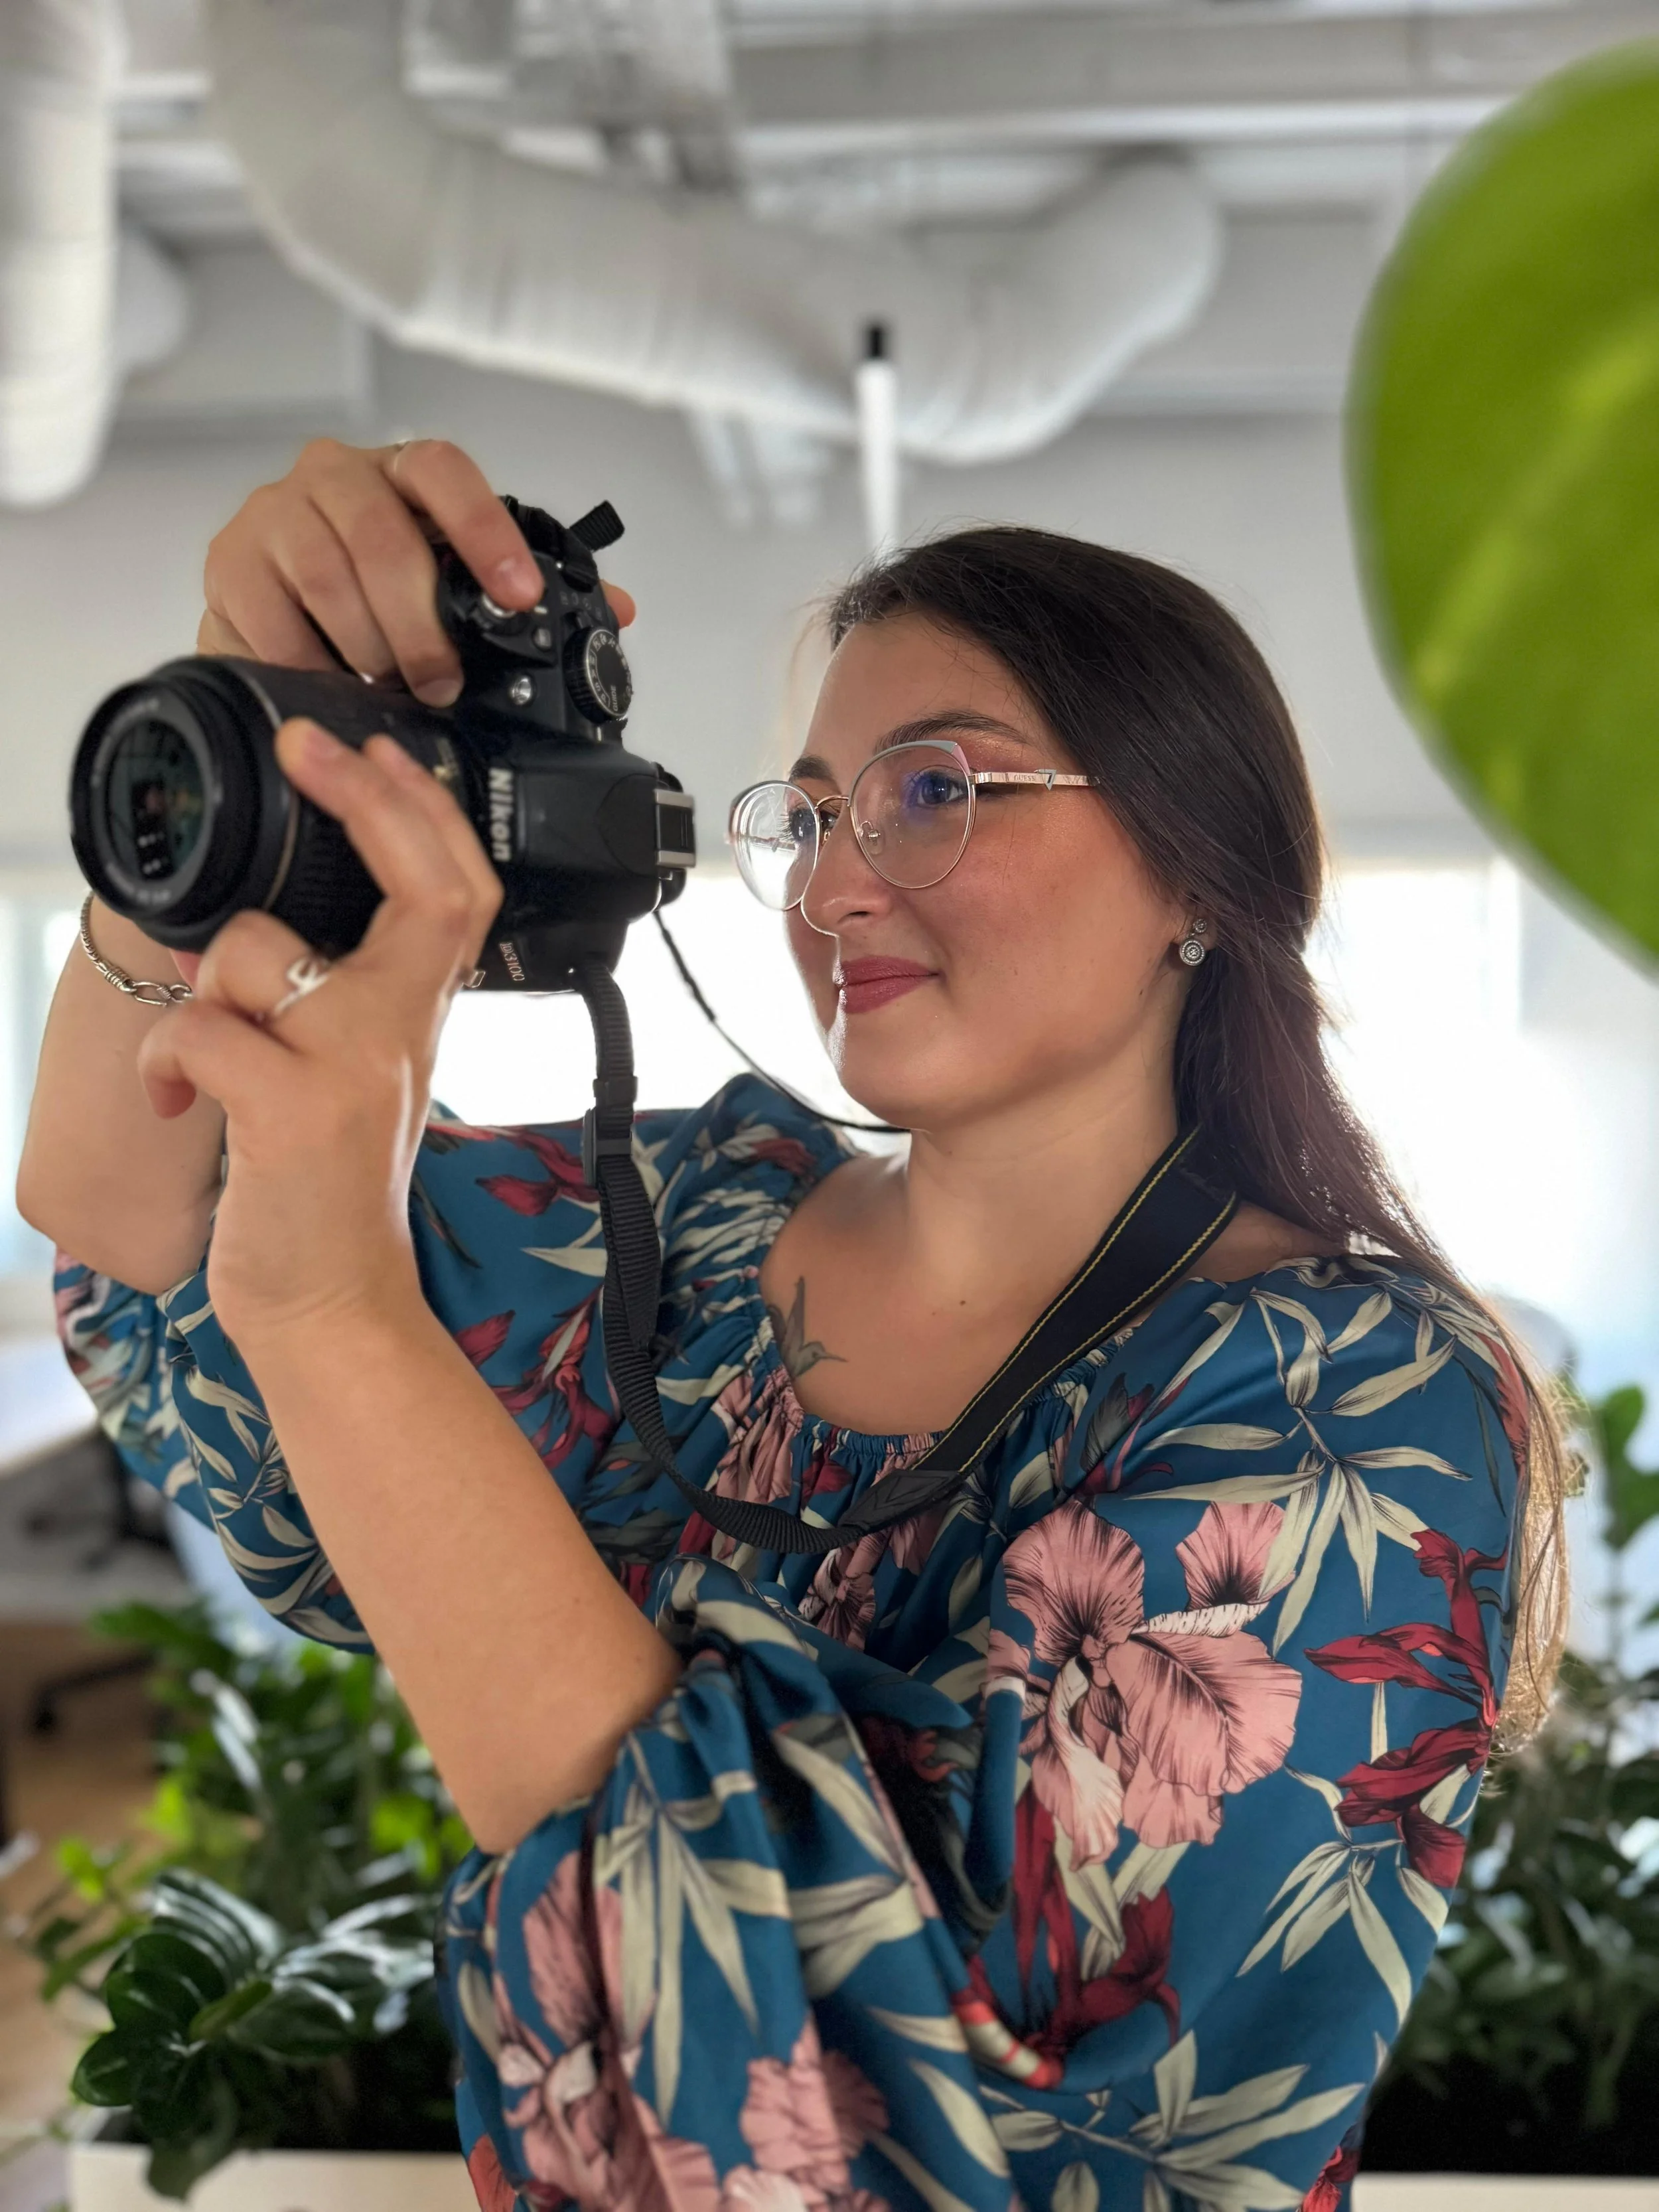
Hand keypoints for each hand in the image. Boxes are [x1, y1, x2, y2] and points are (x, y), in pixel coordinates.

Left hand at [135, 717, 503, 1348]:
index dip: (422, 809)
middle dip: (366, 798)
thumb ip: (331, 1000)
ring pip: (257, 953)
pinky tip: (180, 1101)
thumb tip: (241, 932)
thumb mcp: (351, 1078)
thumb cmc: (326, 1194)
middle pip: (419, 888)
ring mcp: (355, 1070)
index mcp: (415, 1019)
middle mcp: (401, 1034)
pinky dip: (166, 1061)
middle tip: (314, 754)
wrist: (333, 1307)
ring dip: (200, 992)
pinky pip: (203, 1029)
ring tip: (199, 1058)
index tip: (372, 748)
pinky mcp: (297, 1112)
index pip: (458, 890)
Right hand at [197, 436, 635, 702]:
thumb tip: (618, 608)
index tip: (519, 594)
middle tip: (443, 680)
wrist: (277, 609)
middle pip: (381, 537)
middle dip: (421, 623)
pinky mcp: (229, 565)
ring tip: (390, 687)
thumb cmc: (375, 593)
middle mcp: (332, 476)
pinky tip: (334, 685)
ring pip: (327, 577)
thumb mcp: (453, 583)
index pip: (444, 471)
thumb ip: (527, 591)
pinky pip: (273, 620)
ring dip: (369, 646)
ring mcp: (273, 515)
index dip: (486, 530)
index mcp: (400, 472)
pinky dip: (310, 664)